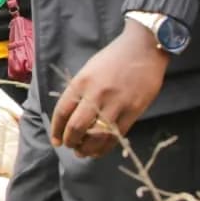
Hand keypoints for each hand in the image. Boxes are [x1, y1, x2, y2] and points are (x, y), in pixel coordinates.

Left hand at [49, 21, 169, 158]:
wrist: (143, 48)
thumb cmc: (113, 58)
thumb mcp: (88, 70)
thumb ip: (80, 92)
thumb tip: (71, 117)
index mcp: (81, 83)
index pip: (62, 112)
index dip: (56, 130)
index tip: (56, 140)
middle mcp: (96, 94)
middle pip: (76, 127)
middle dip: (70, 141)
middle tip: (70, 145)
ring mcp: (116, 104)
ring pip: (96, 136)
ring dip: (87, 148)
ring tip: (83, 152)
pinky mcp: (133, 111)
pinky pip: (116, 136)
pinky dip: (105, 147)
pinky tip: (99, 150)